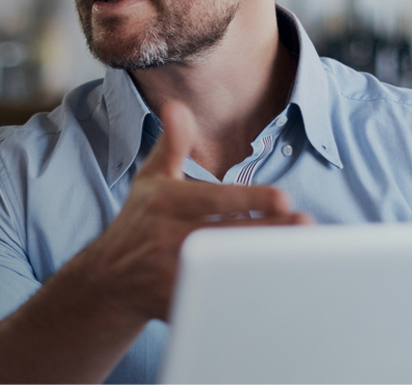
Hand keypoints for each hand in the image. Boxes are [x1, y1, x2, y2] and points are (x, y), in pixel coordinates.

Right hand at [50, 102, 310, 325]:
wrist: (108, 280)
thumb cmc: (140, 222)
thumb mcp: (151, 179)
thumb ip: (172, 145)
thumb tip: (177, 107)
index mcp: (163, 203)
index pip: (211, 199)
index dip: (248, 199)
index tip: (282, 196)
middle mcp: (165, 238)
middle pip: (224, 235)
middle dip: (266, 230)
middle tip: (303, 222)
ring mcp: (171, 274)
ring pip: (224, 269)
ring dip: (262, 262)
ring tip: (298, 253)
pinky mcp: (179, 304)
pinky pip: (218, 299)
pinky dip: (245, 293)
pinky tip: (275, 284)